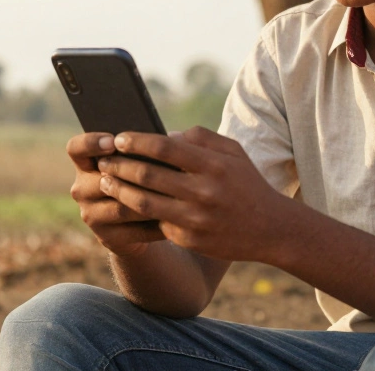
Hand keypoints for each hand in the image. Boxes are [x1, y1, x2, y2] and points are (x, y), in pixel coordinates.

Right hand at [66, 132, 165, 255]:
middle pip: (103, 180)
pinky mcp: (106, 237)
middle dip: (132, 176)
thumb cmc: (142, 180)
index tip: (112, 141)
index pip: (76, 148)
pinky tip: (174, 217)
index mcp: (85, 163)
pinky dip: (155, 224)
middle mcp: (81, 188)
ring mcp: (90, 214)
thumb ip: (144, 150)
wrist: (139, 223)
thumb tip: (172, 138)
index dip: (91, 143)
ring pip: (121, 207)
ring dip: (149, 201)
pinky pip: (133, 230)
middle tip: (158, 171)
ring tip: (173, 195)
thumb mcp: (138, 162)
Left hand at [96, 126, 292, 262]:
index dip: (136, 142)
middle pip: (147, 175)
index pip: (164, 147)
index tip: (119, 139)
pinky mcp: (190, 240)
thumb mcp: (233, 152)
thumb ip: (200, 137)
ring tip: (105, 182)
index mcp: (213, 165)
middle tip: (103, 161)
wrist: (271, 229)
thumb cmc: (246, 183)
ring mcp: (195, 219)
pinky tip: (125, 204)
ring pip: (143, 203)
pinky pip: (156, 223)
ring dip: (119, 190)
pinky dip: (138, 212)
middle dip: (119, 166)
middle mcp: (203, 192)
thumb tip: (164, 134)